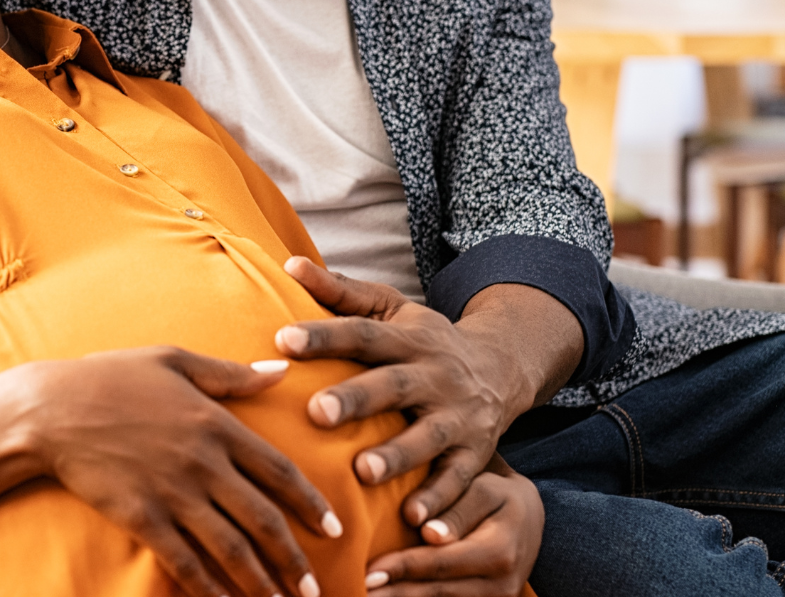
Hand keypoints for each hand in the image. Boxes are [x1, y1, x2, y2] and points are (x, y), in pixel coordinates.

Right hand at [25, 347, 342, 596]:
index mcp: (217, 424)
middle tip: (314, 585)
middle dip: (294, 558)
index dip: (310, 504)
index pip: (279, 471)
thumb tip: (279, 371)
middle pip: (264, 520)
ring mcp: (173, 494)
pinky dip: (210, 589)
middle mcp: (203, 463)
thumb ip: (230, 374)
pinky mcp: (143, 519)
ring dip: (261, 581)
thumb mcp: (175, 360)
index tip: (332, 528)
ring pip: (231, 548)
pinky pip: (185, 562)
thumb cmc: (111, 377)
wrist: (51, 410)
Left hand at [273, 258, 575, 528]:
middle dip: (356, 399)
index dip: (324, 335)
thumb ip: (341, 291)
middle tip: (316, 412)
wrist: (502, 368)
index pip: (362, 334)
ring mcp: (457, 416)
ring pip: (427, 437)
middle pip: (392, 386)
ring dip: (397, 456)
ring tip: (363, 472)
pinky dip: (440, 502)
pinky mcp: (476, 453)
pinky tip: (416, 522)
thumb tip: (288, 263)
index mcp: (408, 338)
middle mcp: (434, 375)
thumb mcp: (391, 309)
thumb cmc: (424, 342)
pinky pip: (459, 480)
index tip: (282, 340)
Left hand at [362, 455, 541, 595]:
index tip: (369, 571)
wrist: (529, 517)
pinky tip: (391, 596)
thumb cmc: (498, 492)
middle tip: (359, 590)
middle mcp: (502, 584)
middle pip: (439, 592)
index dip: (403, 568)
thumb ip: (457, 509)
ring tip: (367, 596)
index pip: (442, 562)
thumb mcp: (485, 488)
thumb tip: (429, 534)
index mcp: (500, 551)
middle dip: (396, 593)